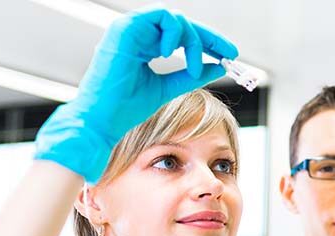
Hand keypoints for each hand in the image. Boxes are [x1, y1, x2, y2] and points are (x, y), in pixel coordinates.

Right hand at [35, 7, 237, 182]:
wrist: (104, 120)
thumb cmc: (127, 108)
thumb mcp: (168, 88)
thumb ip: (190, 75)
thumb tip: (218, 66)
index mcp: (145, 45)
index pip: (182, 35)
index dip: (208, 41)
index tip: (230, 54)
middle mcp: (138, 34)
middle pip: (181, 23)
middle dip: (209, 37)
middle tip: (229, 53)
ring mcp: (130, 29)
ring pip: (174, 18)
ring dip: (193, 40)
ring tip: (194, 67)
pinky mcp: (124, 29)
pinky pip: (161, 16)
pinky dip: (175, 33)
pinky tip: (175, 55)